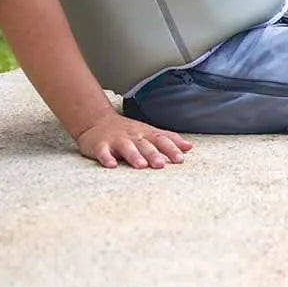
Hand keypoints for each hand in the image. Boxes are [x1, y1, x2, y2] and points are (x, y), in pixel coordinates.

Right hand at [75, 111, 192, 168]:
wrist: (97, 121)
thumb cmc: (129, 131)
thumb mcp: (149, 132)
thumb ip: (168, 139)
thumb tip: (189, 147)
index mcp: (146, 134)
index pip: (161, 140)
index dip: (171, 149)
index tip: (180, 159)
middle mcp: (133, 136)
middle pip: (145, 145)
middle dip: (153, 154)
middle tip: (161, 165)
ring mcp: (116, 140)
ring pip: (126, 147)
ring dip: (134, 156)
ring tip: (141, 165)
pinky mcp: (100, 145)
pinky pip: (103, 152)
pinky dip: (106, 158)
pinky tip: (111, 165)